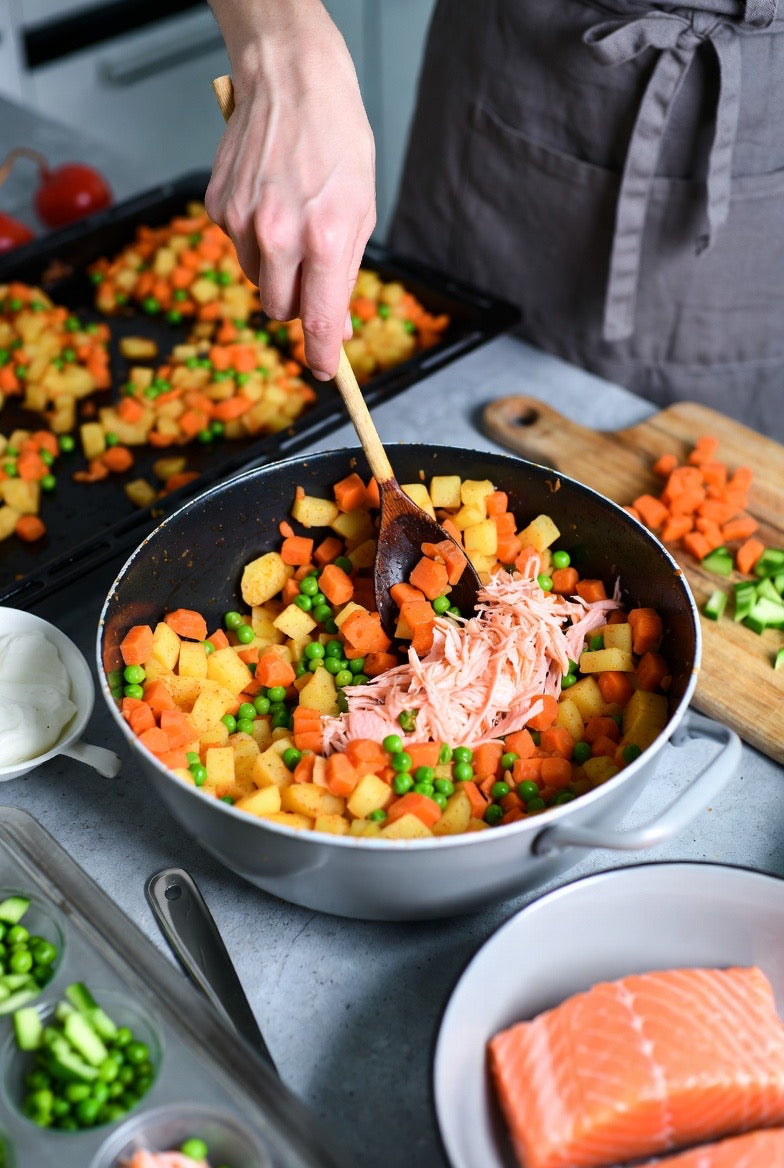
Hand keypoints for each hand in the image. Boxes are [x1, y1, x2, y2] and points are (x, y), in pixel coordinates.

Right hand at [206, 0, 375, 379]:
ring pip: (257, 280)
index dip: (324, 355)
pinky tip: (269, 199)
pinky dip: (254, 236)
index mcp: (323, 239)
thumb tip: (339, 326)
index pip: (320, 321)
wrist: (292, 82)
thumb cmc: (337, 140)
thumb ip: (346, 273)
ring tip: (291, 221)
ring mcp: (242, 221)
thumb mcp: (361, 211)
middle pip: (281, 310)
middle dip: (297, 305)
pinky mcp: (218, 206)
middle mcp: (278, 235)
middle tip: (311, 277)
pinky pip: (237, 246)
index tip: (327, 371)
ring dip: (275, 268)